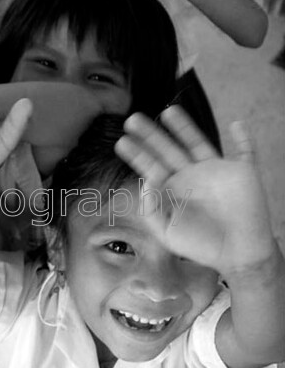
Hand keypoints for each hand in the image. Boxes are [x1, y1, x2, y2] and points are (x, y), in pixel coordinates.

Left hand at [115, 106, 276, 277]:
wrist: (237, 256)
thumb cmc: (200, 245)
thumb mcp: (166, 231)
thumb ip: (151, 208)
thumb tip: (145, 179)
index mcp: (173, 187)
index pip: (151, 165)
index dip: (137, 153)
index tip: (121, 142)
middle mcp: (191, 175)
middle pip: (167, 149)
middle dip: (150, 135)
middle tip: (131, 119)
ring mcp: (216, 171)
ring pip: (197, 142)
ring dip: (184, 127)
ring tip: (168, 111)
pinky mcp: (242, 173)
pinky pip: (246, 152)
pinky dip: (244, 138)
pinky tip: (236, 124)